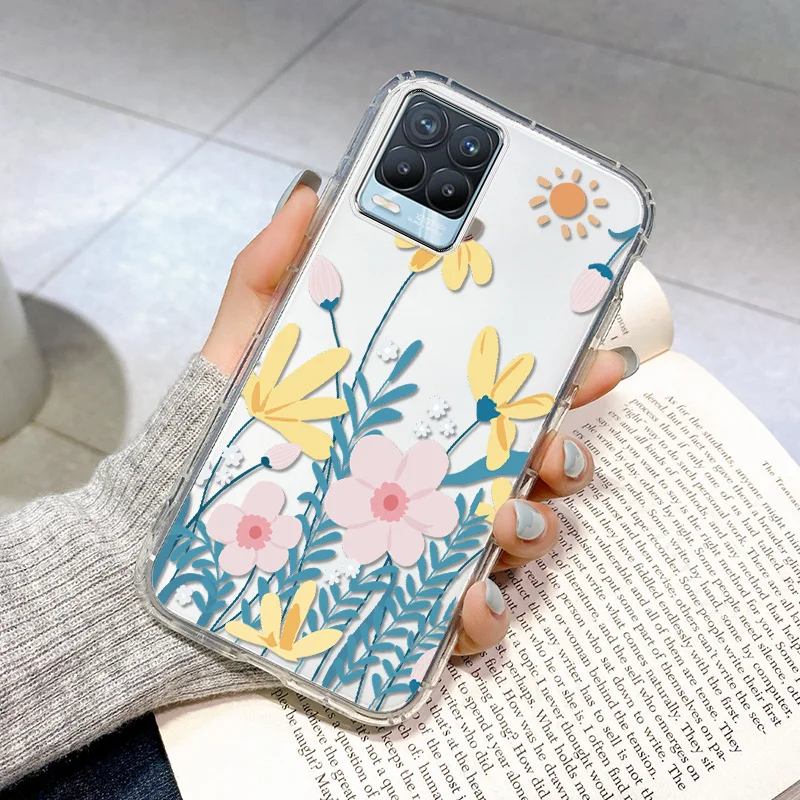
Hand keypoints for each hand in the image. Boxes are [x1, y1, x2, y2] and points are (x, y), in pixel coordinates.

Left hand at [202, 180, 635, 657]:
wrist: (180, 532)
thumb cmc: (236, 435)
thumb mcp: (249, 349)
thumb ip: (272, 274)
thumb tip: (307, 197)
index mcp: (427, 413)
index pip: (513, 392)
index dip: (567, 374)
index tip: (596, 357)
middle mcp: (445, 475)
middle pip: (538, 467)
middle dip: (569, 453)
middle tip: (553, 443)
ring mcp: (436, 541)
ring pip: (523, 538)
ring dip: (536, 528)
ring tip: (504, 515)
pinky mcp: (412, 603)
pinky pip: (473, 618)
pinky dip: (486, 613)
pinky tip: (469, 599)